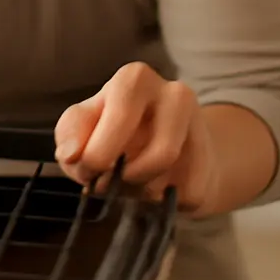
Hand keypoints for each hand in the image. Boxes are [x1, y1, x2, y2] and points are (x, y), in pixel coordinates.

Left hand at [54, 62, 220, 214]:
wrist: (157, 143)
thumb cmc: (111, 127)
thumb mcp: (83, 121)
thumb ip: (71, 133)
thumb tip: (71, 155)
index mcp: (136, 79)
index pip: (121, 120)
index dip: (98, 155)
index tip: (84, 170)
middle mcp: (175, 95)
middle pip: (160, 154)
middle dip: (126, 178)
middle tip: (103, 184)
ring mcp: (200, 128)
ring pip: (175, 180)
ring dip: (139, 190)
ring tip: (123, 181)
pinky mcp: (209, 162)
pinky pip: (185, 196)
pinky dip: (159, 201)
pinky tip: (148, 186)